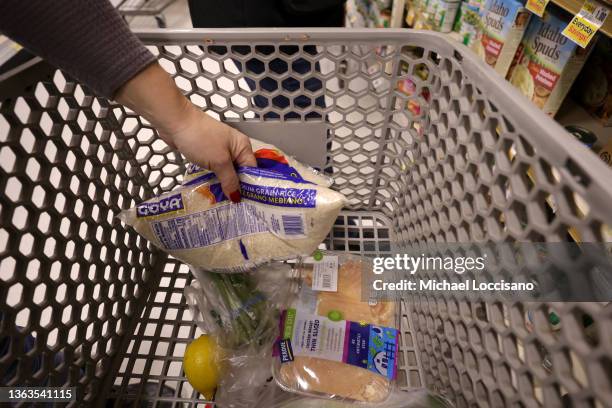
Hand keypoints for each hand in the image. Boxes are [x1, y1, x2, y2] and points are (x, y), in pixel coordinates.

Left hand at [115, 62, 255, 201]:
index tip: (248, 204)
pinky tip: (211, 192)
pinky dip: (213, 179)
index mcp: (242, 147)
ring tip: (224, 204)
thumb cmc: (200, 138)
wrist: (176, 122)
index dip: (250, 186)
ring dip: (223, 185)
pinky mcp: (207, 153)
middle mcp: (234, 148)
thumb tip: (237, 197)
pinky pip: (214, 169)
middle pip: (240, 172)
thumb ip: (230, 180)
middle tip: (235, 208)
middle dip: (236, 188)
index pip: (252, 170)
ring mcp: (220, 150)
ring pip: (226, 172)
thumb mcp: (219, 161)